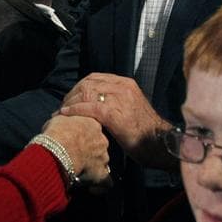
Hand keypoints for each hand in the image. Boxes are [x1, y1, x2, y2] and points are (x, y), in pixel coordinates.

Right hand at [41, 114, 109, 185]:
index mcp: (93, 124)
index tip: (75, 141)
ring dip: (93, 167)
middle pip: (99, 146)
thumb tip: (59, 124)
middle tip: (76, 157)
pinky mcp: (100, 174)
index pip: (93, 130)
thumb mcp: (58, 119)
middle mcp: (102, 140)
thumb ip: (64, 122)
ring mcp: (103, 157)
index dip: (84, 137)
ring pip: (102, 162)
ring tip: (80, 172)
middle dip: (90, 152)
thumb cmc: (56, 133)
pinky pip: (106, 182)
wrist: (58, 148)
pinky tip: (93, 188)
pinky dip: (101, 186)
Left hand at [60, 73, 174, 168]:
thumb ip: (116, 101)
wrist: (160, 143)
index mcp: (126, 84)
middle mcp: (123, 86)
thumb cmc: (145, 131)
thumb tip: (96, 104)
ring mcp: (119, 98)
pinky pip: (89, 107)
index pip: (95, 78)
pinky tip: (66, 115)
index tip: (70, 99)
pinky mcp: (114, 113)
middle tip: (62, 106)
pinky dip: (75, 110)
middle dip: (72, 94)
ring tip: (61, 112)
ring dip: (70, 102)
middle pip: (88, 83)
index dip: (79, 87)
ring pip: (86, 92)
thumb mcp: (130, 108)